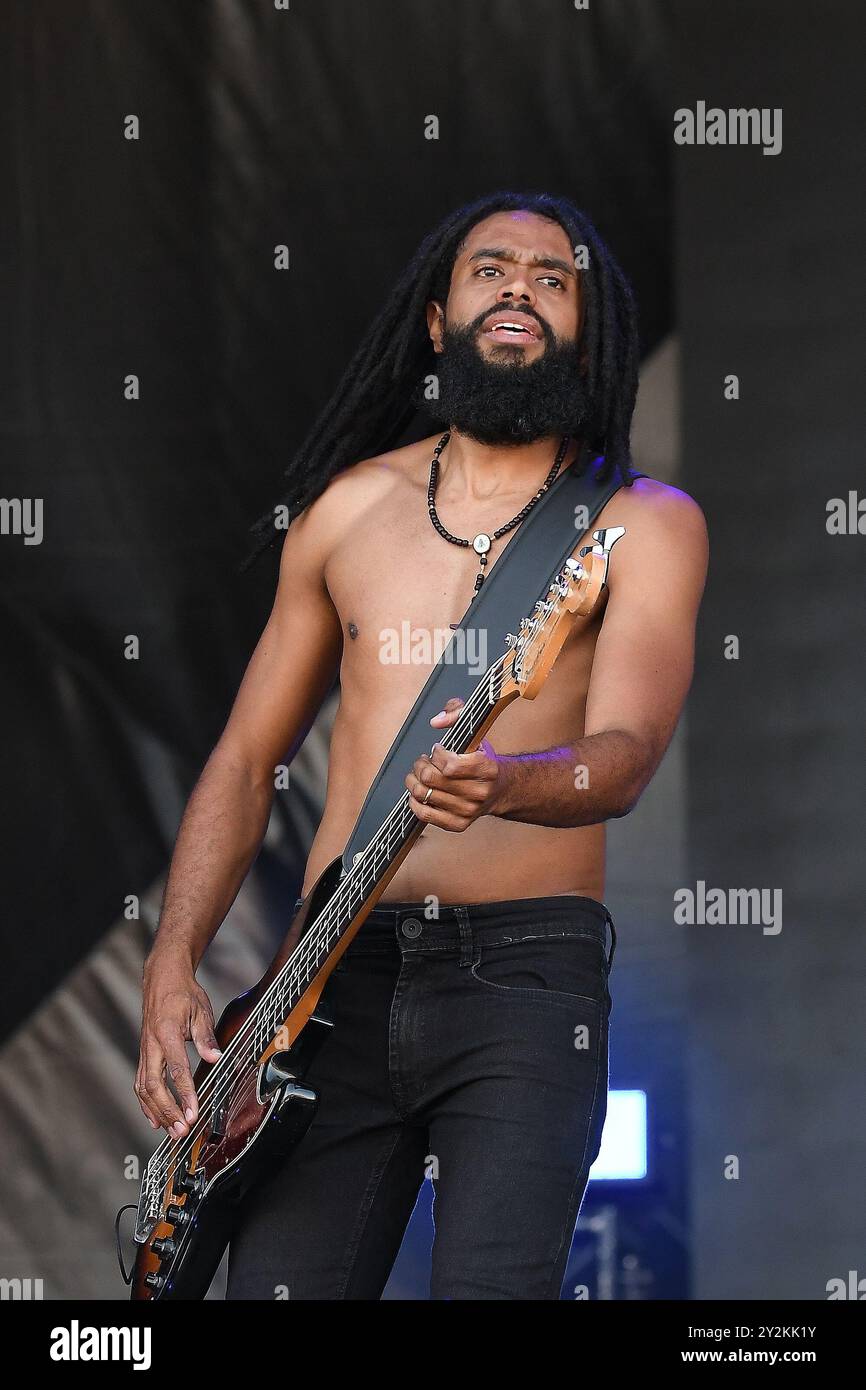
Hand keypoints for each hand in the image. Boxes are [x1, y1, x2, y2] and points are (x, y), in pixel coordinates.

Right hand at [135, 950, 221, 1136]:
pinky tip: (156, 1119)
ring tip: (172, 1132)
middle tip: (182, 1131)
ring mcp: (145, 1051)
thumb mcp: (200, 1010)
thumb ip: (206, 1036)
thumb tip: (215, 1057)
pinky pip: (141, 1083)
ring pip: (144, 1088)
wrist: (162, 979)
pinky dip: (147, 1104)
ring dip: (158, 1112)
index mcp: (166, 1033)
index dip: (185, 1093)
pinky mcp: (144, 1054)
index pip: (176, 1069)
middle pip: (155, 1085)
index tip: (193, 1113)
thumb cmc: (183, 994)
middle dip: (169, 1110)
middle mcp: (151, 1045)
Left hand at [405, 698, 503, 831]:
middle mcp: (479, 793)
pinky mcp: (458, 824)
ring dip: (414, 780)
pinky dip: (414, 801)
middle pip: (432, 779)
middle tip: (423, 761)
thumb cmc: (484, 760)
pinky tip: (418, 791)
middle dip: (420, 765)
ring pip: (424, 795)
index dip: (436, 754)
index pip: (450, 765)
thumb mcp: (477, 731)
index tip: (438, 750)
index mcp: (487, 769)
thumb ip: (458, 713)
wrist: (501, 790)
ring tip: (420, 774)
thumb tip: (436, 721)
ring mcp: (468, 811)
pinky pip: (424, 814)